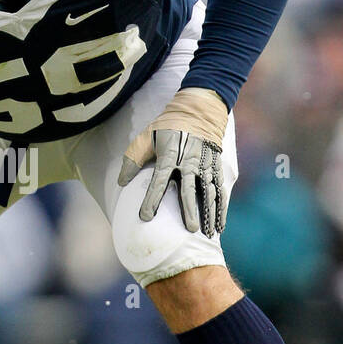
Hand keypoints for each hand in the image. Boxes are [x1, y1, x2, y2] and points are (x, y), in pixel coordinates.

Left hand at [118, 87, 228, 236]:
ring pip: (208, 192)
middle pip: (189, 189)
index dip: (151, 199)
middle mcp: (188, 162)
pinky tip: (220, 225)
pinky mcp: (216, 167)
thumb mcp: (145, 137)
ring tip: (209, 233)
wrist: (199, 110)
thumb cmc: (167, 126)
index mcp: (168, 156)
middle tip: (190, 230)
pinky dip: (221, 208)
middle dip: (190, 210)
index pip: (158, 181)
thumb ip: (132, 160)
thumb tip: (120, 182)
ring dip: (209, 213)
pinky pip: (220, 190)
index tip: (145, 217)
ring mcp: (204, 165)